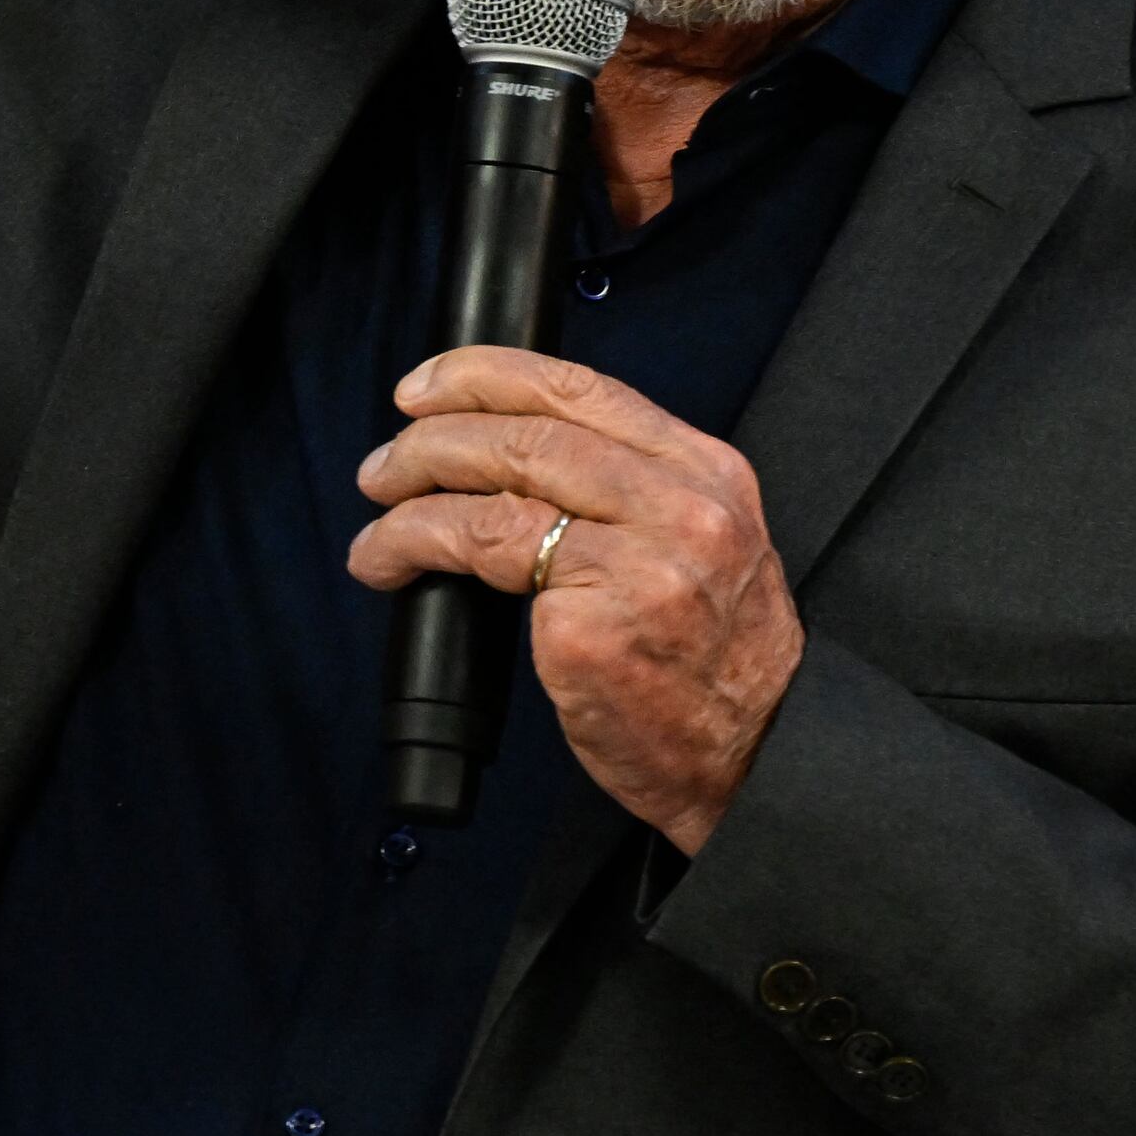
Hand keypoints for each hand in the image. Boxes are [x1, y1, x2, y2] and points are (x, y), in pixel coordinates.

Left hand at [349, 347, 802, 851]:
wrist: (756, 761)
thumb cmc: (718, 669)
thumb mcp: (706, 548)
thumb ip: (632, 494)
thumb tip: (513, 457)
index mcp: (708, 475)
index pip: (585, 390)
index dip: (490, 375)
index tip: (431, 385)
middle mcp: (680, 508)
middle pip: (532, 432)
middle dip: (436, 435)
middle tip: (387, 461)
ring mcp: (638, 566)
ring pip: (499, 489)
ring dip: (414, 493)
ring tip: (379, 509)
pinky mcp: (590, 627)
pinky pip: (483, 560)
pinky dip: (416, 549)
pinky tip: (391, 566)